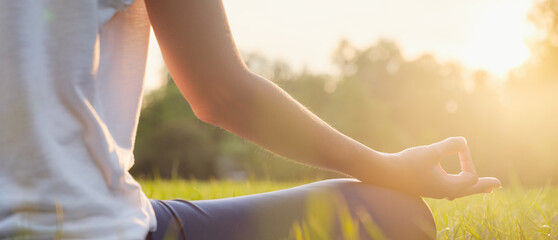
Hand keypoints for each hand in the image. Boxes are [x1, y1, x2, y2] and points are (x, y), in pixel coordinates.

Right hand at [382, 137, 500, 198]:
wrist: (383, 173)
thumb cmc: (406, 163)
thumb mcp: (430, 152)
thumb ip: (449, 145)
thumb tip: (463, 141)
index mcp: (448, 187)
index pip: (470, 174)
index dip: (467, 157)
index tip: (457, 144)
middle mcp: (443, 192)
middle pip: (469, 189)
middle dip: (483, 185)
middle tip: (497, 185)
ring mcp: (434, 190)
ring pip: (459, 190)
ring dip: (471, 186)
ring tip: (483, 188)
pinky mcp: (426, 186)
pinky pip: (448, 189)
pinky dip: (457, 185)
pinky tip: (455, 186)